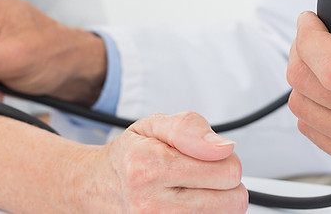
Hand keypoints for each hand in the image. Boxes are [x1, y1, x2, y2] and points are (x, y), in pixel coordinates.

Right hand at [82, 112, 247, 212]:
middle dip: (222, 183)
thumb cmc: (130, 157)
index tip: (201, 157)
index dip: (222, 158)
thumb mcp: (154, 125)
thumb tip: (223, 148)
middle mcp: (151, 205)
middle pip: (233, 200)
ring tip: (188, 191)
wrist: (98, 188)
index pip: (228, 170)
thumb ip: (190, 128)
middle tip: (196, 175)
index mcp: (150, 167)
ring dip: (214, 202)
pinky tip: (184, 205)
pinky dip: (203, 213)